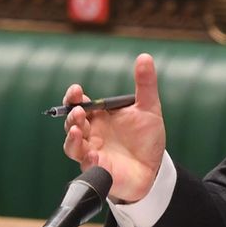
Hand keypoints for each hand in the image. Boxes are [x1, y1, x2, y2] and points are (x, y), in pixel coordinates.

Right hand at [62, 54, 166, 202]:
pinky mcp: (98, 170)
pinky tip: (93, 154)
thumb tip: (145, 57)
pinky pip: (87, 166)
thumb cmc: (146, 138)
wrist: (154, 168)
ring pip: (72, 146)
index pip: (79, 103)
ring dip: (71, 138)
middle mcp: (91, 134)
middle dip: (71, 116)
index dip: (73, 97)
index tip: (76, 90)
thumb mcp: (149, 108)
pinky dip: (87, 160)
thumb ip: (145, 84)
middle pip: (71, 123)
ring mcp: (92, 152)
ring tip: (75, 130)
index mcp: (99, 117)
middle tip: (79, 110)